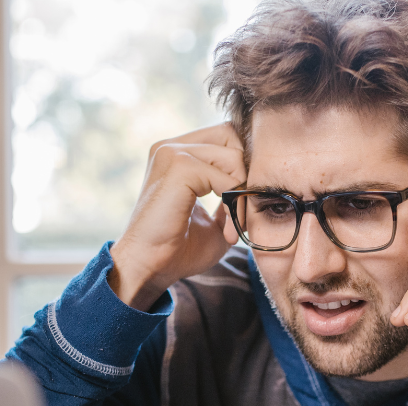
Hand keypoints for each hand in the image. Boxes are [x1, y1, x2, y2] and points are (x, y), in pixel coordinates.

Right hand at [108, 124, 245, 310]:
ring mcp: (172, 153)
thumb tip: (256, 181)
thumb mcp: (215, 217)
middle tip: (243, 212)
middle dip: (246, 173)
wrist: (150, 268)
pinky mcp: (179, 167)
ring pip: (233, 157)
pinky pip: (226, 178)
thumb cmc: (179, 248)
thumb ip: (232, 194)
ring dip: (242, 195)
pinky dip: (234, 206)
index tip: (243, 205)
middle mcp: (171, 146)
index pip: (226, 136)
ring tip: (234, 226)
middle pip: (232, 135)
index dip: (244, 166)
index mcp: (177, 153)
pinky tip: (226, 232)